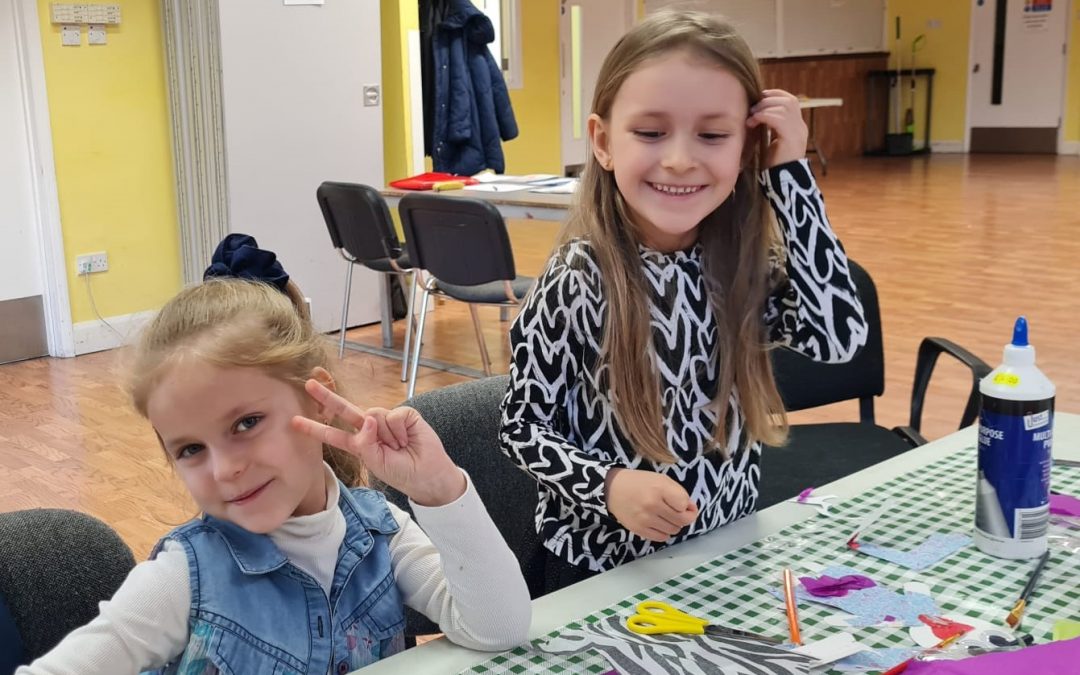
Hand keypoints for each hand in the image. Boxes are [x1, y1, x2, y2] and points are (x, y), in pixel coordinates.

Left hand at [291, 379, 465, 506]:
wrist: (428, 474)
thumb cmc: (401, 472)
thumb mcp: (376, 463)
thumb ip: (366, 443)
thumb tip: (369, 417)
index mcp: (359, 443)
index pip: (333, 434)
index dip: (315, 428)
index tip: (294, 422)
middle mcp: (370, 428)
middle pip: (346, 410)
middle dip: (328, 397)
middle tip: (309, 385)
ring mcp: (386, 420)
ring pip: (374, 415)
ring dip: (387, 436)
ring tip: (399, 447)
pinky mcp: (404, 414)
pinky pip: (394, 416)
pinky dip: (400, 430)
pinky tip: (408, 438)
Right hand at [605, 468, 697, 541]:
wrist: (612, 489)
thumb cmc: (640, 482)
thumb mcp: (660, 479)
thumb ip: (678, 492)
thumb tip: (690, 509)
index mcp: (659, 488)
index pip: (684, 504)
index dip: (688, 505)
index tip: (684, 503)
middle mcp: (653, 504)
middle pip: (682, 520)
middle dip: (685, 517)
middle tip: (679, 512)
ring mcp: (645, 519)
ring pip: (674, 530)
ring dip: (674, 524)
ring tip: (667, 516)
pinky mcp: (638, 529)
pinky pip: (662, 537)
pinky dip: (665, 532)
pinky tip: (659, 524)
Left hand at [746, 89, 807, 167]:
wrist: (782, 183)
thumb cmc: (773, 165)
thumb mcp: (771, 141)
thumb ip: (769, 126)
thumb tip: (755, 112)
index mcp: (797, 126)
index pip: (790, 100)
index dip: (774, 95)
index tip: (758, 98)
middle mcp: (801, 127)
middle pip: (788, 101)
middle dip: (768, 100)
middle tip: (752, 109)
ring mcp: (798, 132)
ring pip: (784, 107)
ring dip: (764, 108)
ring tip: (752, 117)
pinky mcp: (792, 138)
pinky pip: (779, 118)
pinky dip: (764, 116)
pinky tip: (754, 122)